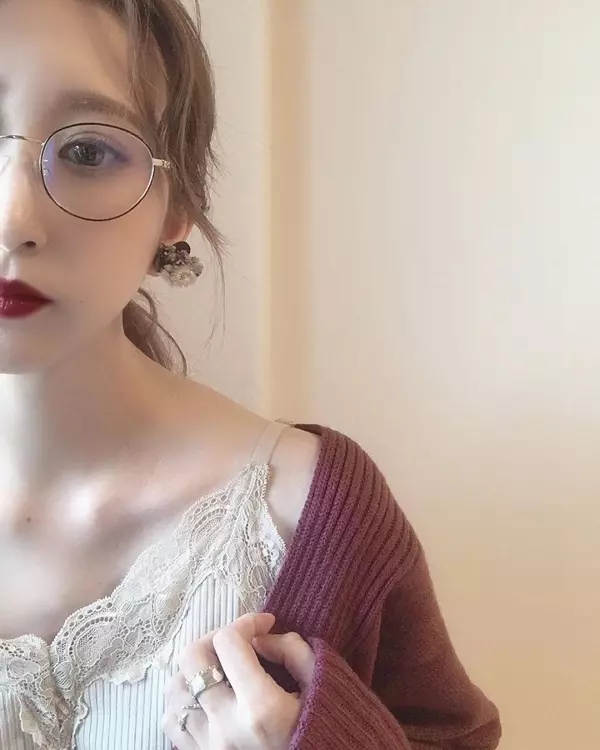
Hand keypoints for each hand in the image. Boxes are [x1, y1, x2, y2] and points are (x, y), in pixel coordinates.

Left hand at [162, 613, 315, 749]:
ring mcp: (209, 747)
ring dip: (195, 670)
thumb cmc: (323, 731)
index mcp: (261, 707)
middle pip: (192, 659)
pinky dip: (184, 702)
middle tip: (238, 641)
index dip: (246, 622)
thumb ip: (293, 651)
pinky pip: (172, 722)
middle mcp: (227, 727)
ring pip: (175, 690)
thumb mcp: (321, 685)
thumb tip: (260, 639)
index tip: (265, 624)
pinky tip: (209, 698)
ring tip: (221, 670)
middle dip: (214, 638)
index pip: (228, 642)